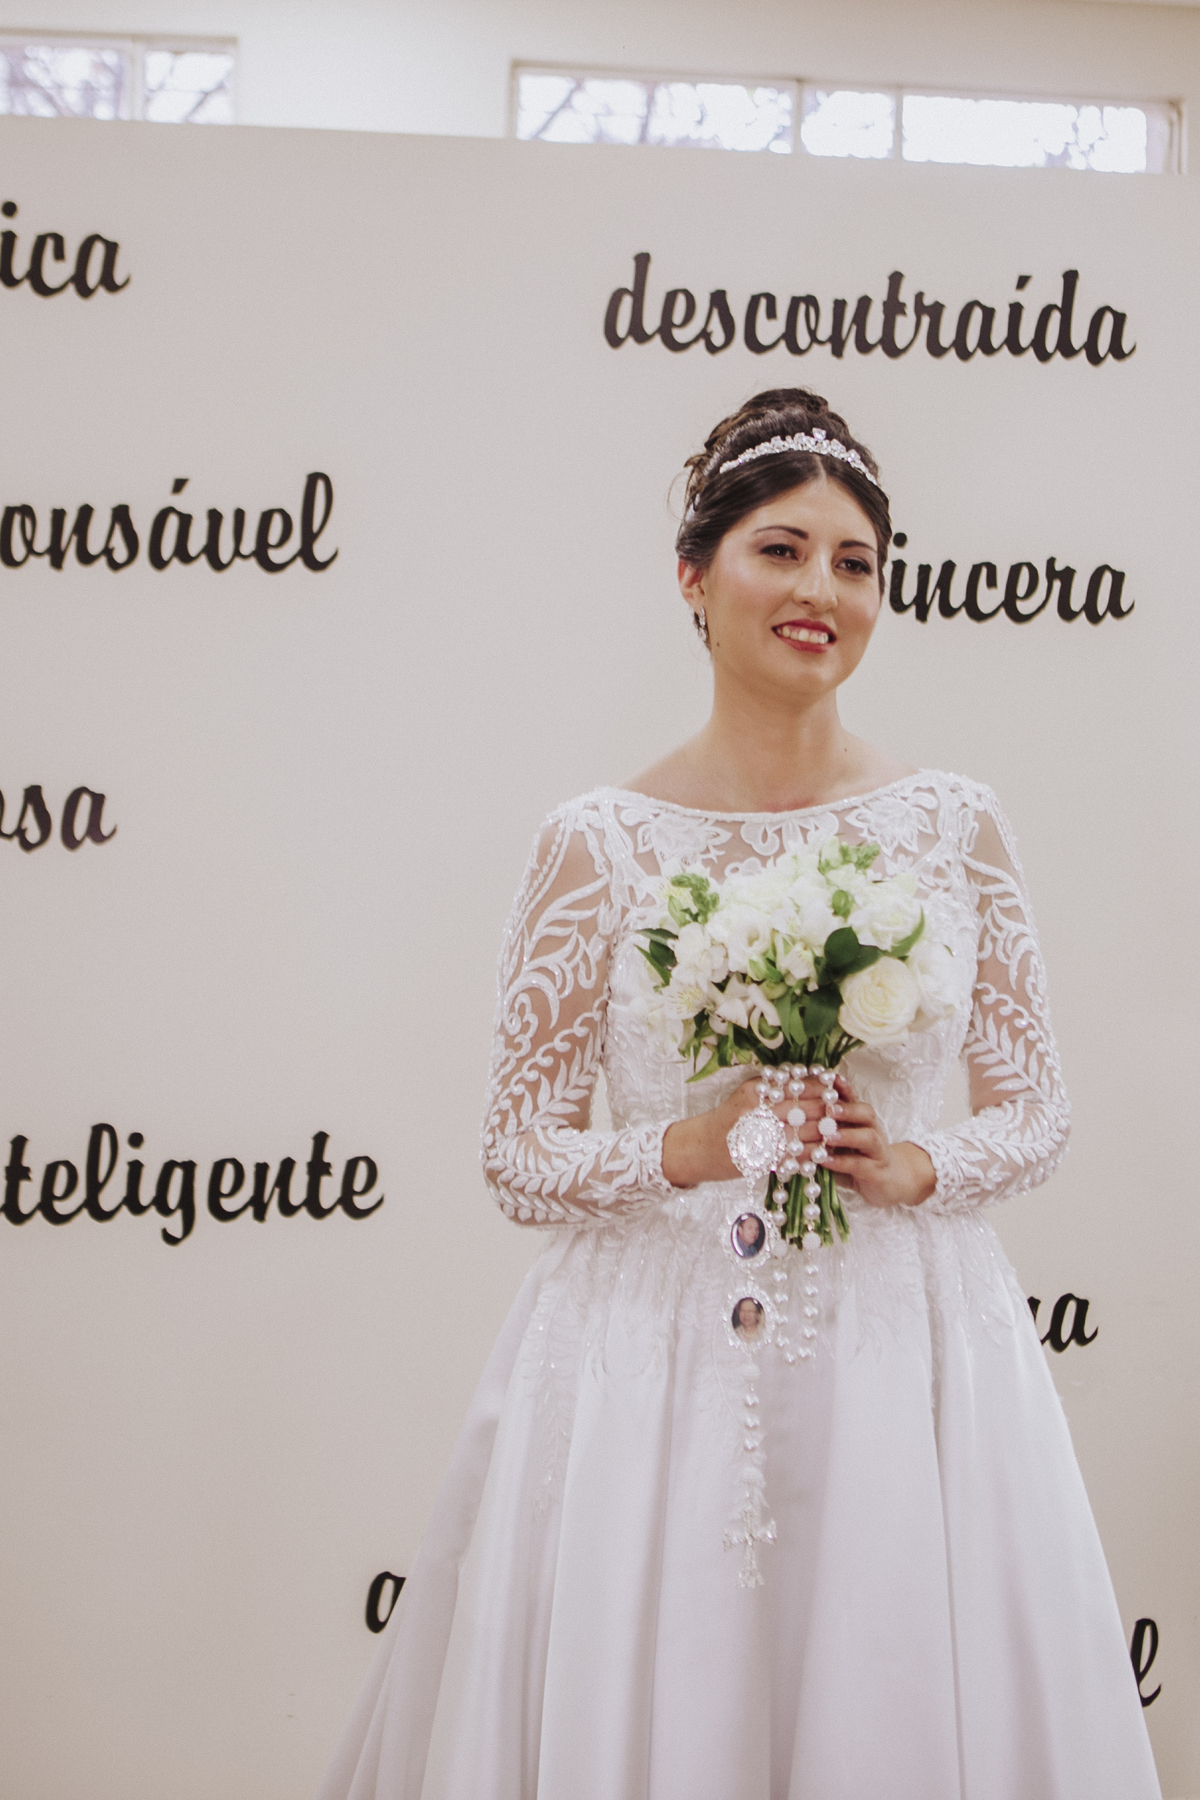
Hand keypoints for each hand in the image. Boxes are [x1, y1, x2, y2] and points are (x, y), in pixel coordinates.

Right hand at [661, 1069, 934, 1208]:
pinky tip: (823, 1156)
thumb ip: (774, 1090)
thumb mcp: (746, 1096)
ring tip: (842, 1134)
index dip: (823, 1087)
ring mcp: (759, 1136)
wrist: (697, 1149)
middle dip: (831, 1111)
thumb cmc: (724, 1121)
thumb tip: (809, 1081)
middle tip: (848, 1112)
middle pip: (806, 1108)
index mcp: (756, 1091)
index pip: (798, 1084)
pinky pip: (794, 1158)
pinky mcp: (760, 1159)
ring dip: (827, 1135)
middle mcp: (758, 1111)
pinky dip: (812, 1157)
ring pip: (804, 1133)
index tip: (840, 1087)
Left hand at [818, 1073, 934, 1209]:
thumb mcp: (842, 1139)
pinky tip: (826, 1160)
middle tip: (828, 1108)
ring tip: (827, 1136)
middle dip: (847, 1109)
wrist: (890, 1181)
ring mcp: (878, 1151)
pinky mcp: (877, 1172)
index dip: (842, 1087)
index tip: (828, 1077)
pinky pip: (861, 1165)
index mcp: (861, 1119)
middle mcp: (872, 1130)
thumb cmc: (858, 1157)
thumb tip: (793, 1115)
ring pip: (869, 1137)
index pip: (853, 1098)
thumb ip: (824, 1127)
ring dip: (847, 1135)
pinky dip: (842, 1162)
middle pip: (865, 1113)